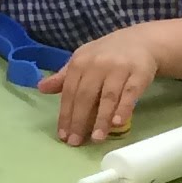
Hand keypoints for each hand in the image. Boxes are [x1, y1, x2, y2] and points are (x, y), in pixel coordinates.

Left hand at [43, 27, 158, 144]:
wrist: (141, 41)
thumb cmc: (106, 55)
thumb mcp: (82, 60)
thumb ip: (64, 77)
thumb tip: (40, 88)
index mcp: (80, 62)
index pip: (69, 92)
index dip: (65, 114)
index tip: (63, 135)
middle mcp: (98, 64)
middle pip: (86, 96)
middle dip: (79, 120)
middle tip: (76, 142)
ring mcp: (119, 68)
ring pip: (108, 97)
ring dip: (101, 119)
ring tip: (96, 138)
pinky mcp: (139, 73)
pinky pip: (130, 93)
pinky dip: (124, 108)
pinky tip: (117, 123)